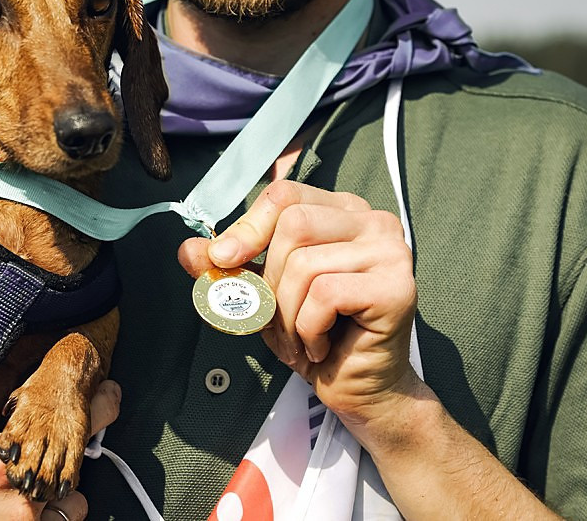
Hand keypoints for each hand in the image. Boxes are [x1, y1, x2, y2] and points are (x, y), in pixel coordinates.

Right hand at [0, 380, 120, 520]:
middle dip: (67, 464)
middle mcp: (17, 495)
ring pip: (72, 511)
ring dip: (59, 503)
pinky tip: (15, 516)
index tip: (111, 395)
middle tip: (53, 460)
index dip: (99, 408)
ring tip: (27, 498)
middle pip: (75, 474)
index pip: (69, 423)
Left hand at [178, 180, 420, 439]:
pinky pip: (325, 294)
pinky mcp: (397, 287)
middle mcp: (374, 221)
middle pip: (293, 225)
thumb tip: (189, 249)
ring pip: (305, 264)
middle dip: (271, 281)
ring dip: (288, 315)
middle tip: (281, 321)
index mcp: (344, 211)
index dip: (249, 227)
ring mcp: (391, 252)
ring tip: (302, 340)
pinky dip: (309, 329)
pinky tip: (323, 346)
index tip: (223, 260)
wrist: (360, 392)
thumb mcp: (264, 295)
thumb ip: (232, 268)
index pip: (285, 195)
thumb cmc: (318, 337)